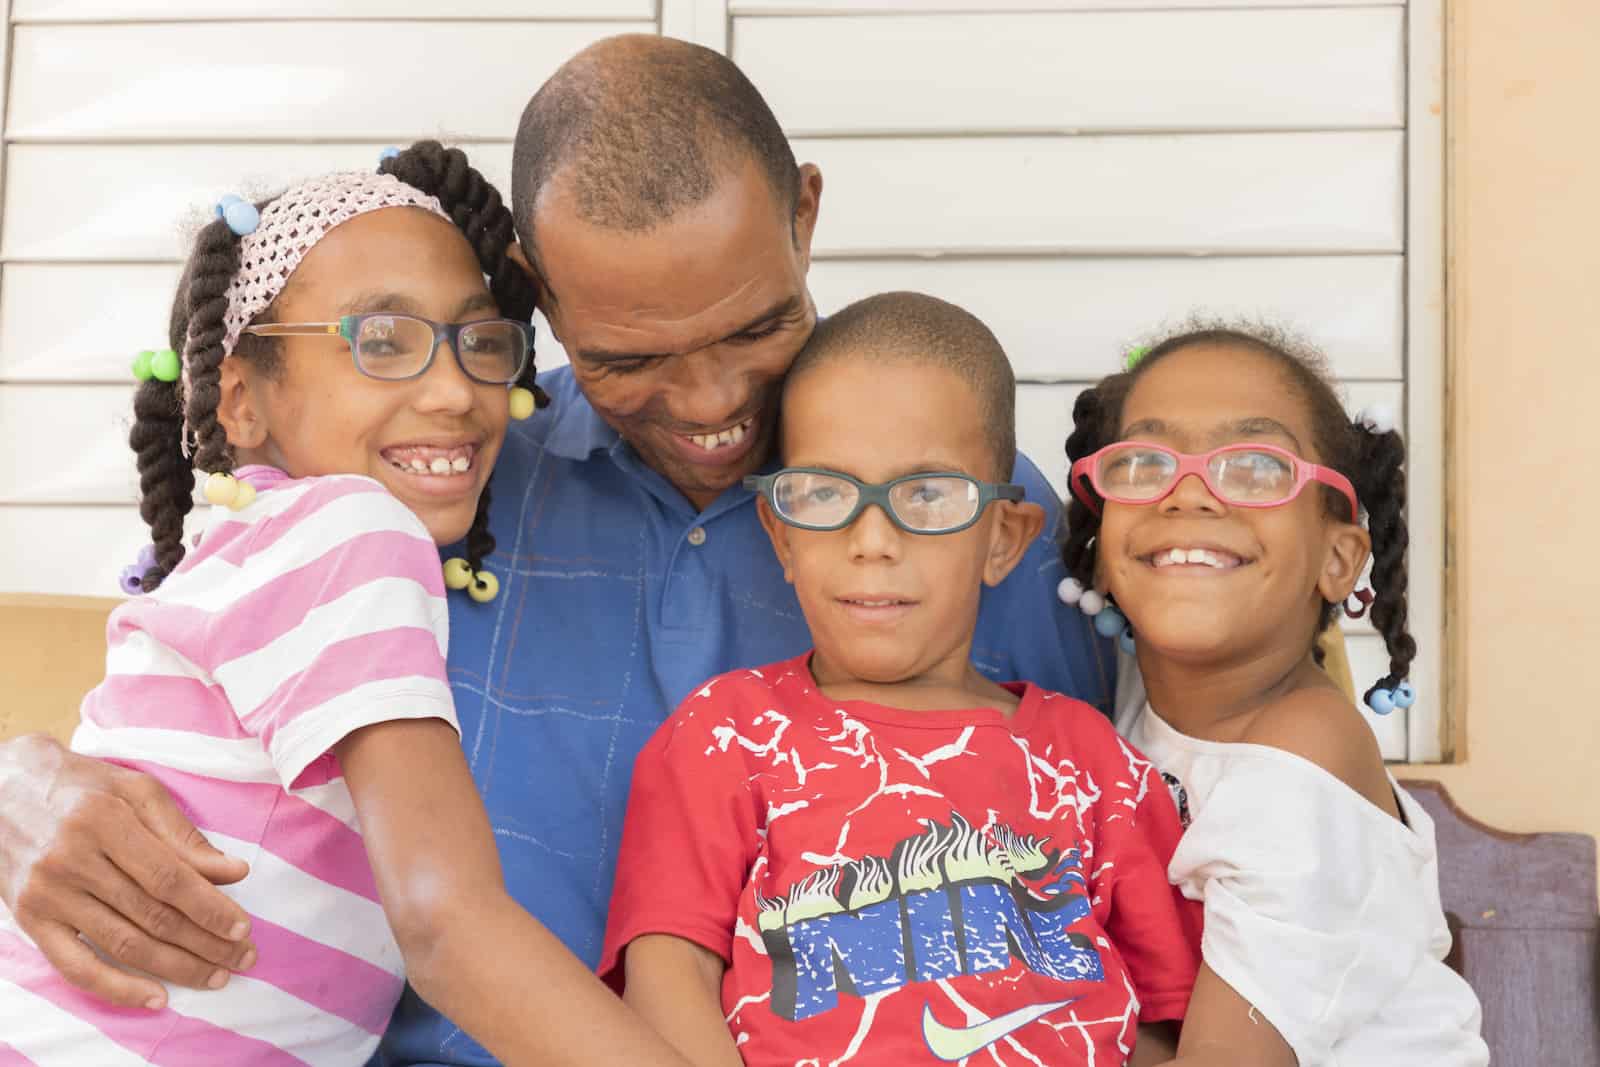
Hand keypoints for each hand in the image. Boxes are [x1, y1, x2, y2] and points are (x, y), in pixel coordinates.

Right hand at [0, 734, 256, 1008]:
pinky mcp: (29, 920)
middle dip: (204, 942)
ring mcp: (47, 894)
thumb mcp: (137, 790)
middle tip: (242, 958)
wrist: (4, 789)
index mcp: (104, 821)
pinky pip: (75, 967)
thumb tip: (234, 872)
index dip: (209, 907)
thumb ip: (183, 834)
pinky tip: (156, 998)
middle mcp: (71, 860)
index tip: (242, 928)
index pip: (168, 877)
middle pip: (151, 915)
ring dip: (175, 967)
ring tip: (215, 976)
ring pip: (122, 944)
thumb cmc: (82, 786)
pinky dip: (117, 988)